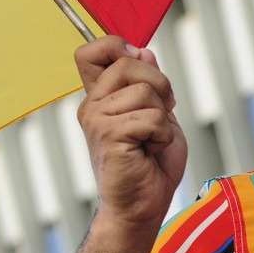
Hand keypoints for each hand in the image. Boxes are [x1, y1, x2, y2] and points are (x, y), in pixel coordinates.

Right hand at [75, 35, 187, 232]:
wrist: (143, 207)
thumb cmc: (152, 165)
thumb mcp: (157, 114)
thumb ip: (149, 84)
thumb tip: (143, 52)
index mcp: (100, 97)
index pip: (90, 52)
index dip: (116, 46)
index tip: (139, 62)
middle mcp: (92, 106)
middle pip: (126, 62)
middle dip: (159, 83)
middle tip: (163, 111)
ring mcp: (96, 121)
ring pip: (144, 91)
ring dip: (162, 116)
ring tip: (153, 139)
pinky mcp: (109, 136)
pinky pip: (150, 117)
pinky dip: (163, 134)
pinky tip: (152, 150)